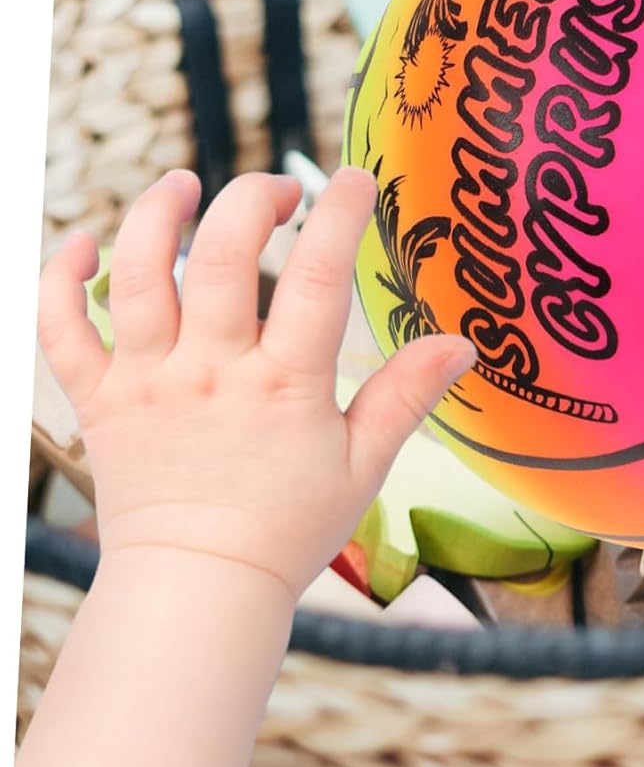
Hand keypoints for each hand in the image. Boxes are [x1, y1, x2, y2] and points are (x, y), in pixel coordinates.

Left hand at [36, 167, 474, 604]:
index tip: (356, 179)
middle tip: (277, 190)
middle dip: (250, 201)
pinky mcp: (100, 401)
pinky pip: (60, 329)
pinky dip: (58, 279)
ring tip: (181, 185)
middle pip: (220, 257)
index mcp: (284, 387)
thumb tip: (461, 344)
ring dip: (156, 215)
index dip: (340, 216)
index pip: (318, 278)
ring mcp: (148, 383)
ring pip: (136, 275)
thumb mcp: (365, 466)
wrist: (200, 587)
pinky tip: (79, 245)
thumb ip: (408, 397)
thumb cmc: (288, 530)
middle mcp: (211, 373)